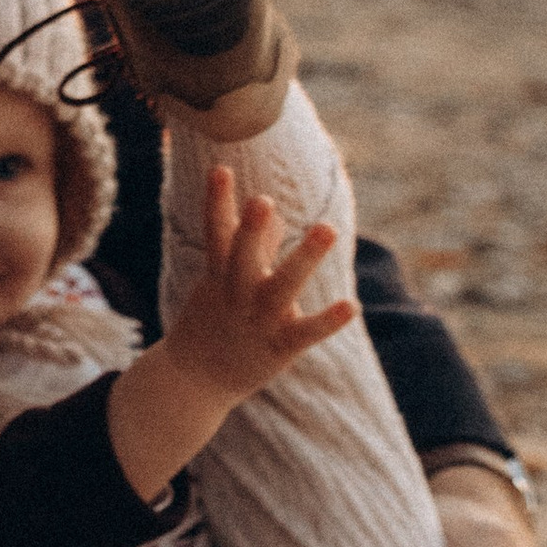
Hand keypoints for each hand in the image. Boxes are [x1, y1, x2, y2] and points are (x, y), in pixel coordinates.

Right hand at [163, 167, 354, 406]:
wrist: (195, 379)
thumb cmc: (214, 320)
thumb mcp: (224, 282)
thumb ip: (254, 248)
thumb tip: (279, 216)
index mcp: (219, 275)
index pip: (215, 232)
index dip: (217, 201)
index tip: (220, 168)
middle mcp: (235, 294)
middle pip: (241, 258)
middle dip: (252, 230)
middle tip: (263, 200)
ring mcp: (256, 321)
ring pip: (280, 288)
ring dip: (303, 259)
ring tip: (326, 228)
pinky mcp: (277, 348)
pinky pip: (304, 333)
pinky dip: (326, 321)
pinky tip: (351, 305)